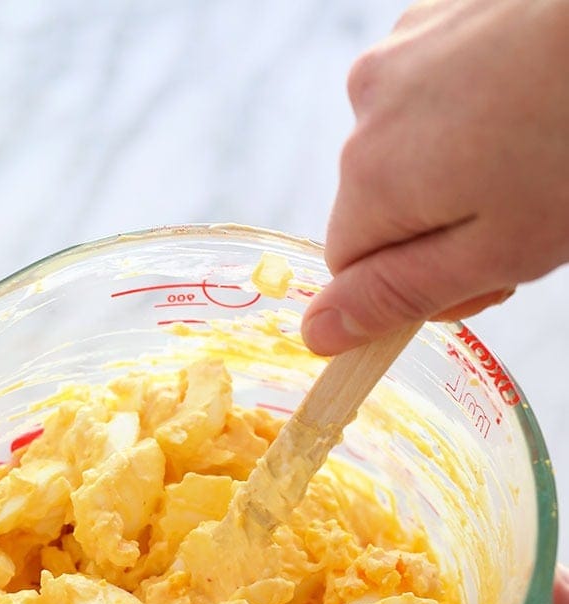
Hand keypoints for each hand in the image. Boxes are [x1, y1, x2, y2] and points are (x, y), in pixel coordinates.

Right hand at [302, 0, 568, 354]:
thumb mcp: (492, 253)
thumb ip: (395, 297)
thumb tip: (317, 332)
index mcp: (370, 175)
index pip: (349, 269)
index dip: (411, 287)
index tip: (477, 278)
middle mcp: (366, 106)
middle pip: (376, 205)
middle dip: (436, 227)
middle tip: (518, 224)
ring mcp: (400, 50)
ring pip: (405, 148)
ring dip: (453, 169)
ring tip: (526, 157)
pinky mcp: (435, 14)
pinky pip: (431, 93)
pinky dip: (470, 112)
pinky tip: (523, 107)